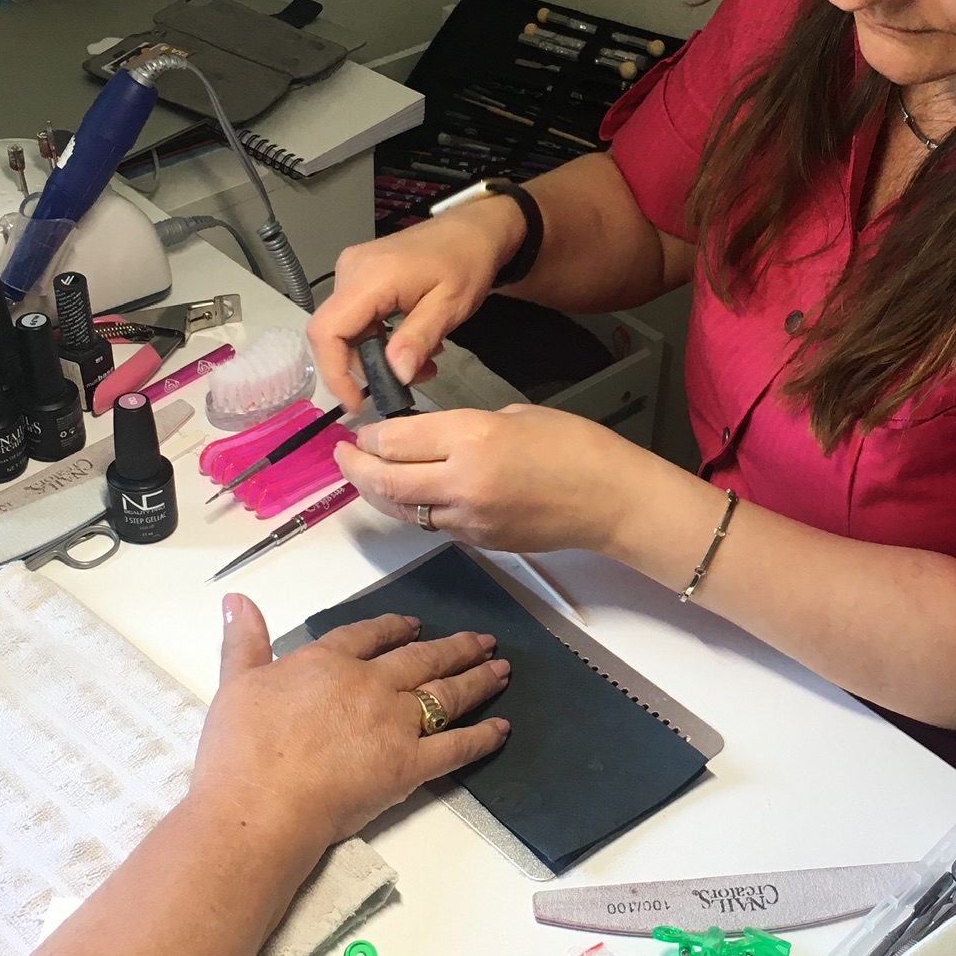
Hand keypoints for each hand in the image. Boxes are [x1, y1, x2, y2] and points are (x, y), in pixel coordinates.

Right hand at [194, 595, 510, 853]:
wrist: (260, 806)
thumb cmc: (240, 750)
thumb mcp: (235, 683)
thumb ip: (244, 640)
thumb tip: (236, 599)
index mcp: (328, 662)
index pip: (369, 635)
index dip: (394, 628)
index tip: (413, 625)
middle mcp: (370, 685)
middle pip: (421, 659)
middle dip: (455, 648)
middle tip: (483, 641)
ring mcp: (395, 724)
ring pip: (445, 694)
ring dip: (476, 680)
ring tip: (500, 670)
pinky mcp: (410, 766)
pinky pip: (455, 748)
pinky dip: (482, 738)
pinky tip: (501, 729)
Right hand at [307, 200, 527, 408]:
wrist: (473, 230)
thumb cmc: (466, 261)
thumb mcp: (450, 306)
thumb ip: (418, 339)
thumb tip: (395, 374)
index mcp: (369, 277)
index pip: (327, 330)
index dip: (334, 372)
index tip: (357, 402)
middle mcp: (350, 271)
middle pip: (333, 334)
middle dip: (365, 367)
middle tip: (407, 381)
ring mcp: (352, 271)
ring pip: (346, 330)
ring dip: (377, 356)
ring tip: (420, 363)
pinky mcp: (359, 276)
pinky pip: (357, 317)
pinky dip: (379, 339)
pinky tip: (410, 343)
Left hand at [335, 404, 656, 554]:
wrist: (612, 500)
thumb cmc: (577, 449)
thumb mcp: (515, 415)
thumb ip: (464, 426)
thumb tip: (428, 437)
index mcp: (474, 438)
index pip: (395, 439)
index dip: (369, 435)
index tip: (362, 429)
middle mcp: (464, 481)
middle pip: (385, 480)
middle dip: (354, 468)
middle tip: (342, 455)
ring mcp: (469, 518)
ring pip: (401, 510)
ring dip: (375, 493)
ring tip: (363, 477)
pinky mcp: (478, 541)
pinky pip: (431, 525)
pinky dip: (411, 509)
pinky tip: (408, 494)